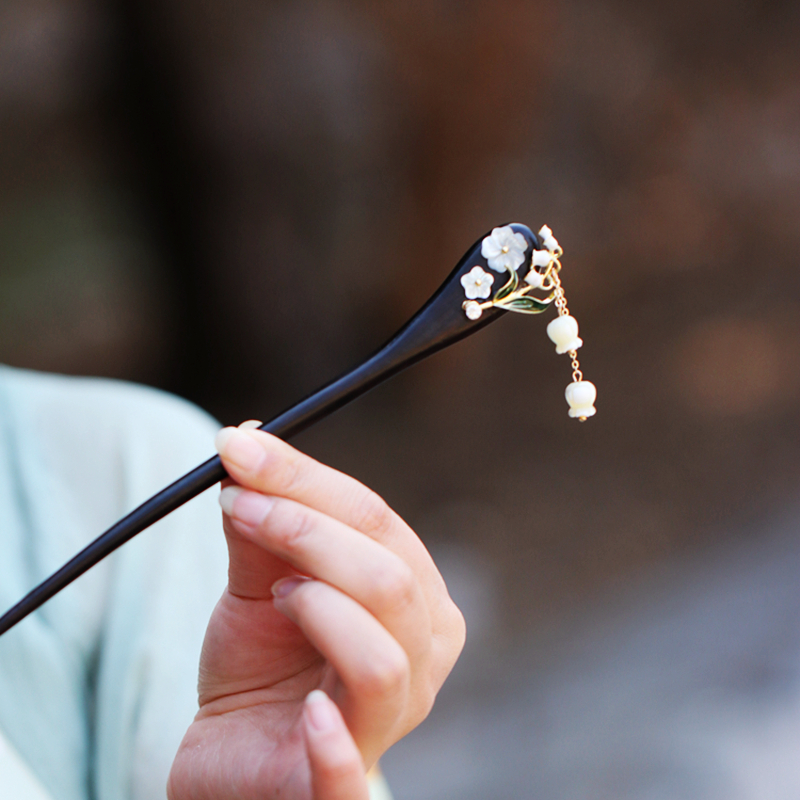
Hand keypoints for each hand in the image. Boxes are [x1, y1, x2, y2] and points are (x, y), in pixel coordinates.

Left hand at [167, 425, 465, 799]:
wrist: (234, 751)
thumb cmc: (262, 661)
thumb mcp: (260, 581)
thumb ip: (263, 522)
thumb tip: (247, 441)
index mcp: (417, 600)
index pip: (379, 523)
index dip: (308, 481)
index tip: (239, 450)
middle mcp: (422, 658)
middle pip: (390, 580)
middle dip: (306, 530)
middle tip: (236, 504)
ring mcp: (388, 724)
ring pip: (383, 658)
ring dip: (319, 607)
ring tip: (275, 597)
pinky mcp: (338, 790)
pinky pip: (351, 775)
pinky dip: (334, 744)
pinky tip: (307, 714)